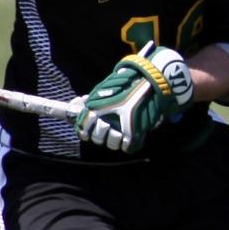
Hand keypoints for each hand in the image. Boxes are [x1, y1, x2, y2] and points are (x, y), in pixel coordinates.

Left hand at [76, 43, 194, 152]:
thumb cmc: (127, 83)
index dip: (85, 131)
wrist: (150, 82)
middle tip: (110, 128)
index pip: (82, 129)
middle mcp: (104, 120)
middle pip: (97, 139)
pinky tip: (132, 134)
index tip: (89, 132)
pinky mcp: (134, 135)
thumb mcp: (104, 88)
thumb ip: (90, 100)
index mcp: (94, 108)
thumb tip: (78, 105)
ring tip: (121, 131)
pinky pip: (127, 147)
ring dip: (115, 140)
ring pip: (111, 145)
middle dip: (102, 135)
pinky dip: (130, 143)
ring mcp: (119, 129)